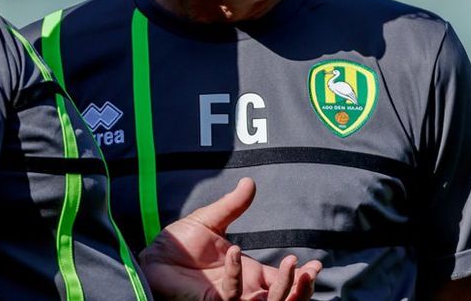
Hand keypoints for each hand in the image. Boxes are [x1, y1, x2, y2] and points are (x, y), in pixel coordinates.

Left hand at [138, 178, 321, 300]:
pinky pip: (232, 295)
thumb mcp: (211, 220)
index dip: (301, 278)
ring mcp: (230, 299)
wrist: (154, 255)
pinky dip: (236, 274)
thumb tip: (250, 181)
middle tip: (310, 270)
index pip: (282, 282)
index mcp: (249, 274)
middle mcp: (244, 291)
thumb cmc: (179, 243)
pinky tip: (234, 251)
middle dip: (301, 289)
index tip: (316, 265)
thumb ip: (233, 205)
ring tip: (292, 264)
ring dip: (283, 288)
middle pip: (283, 300)